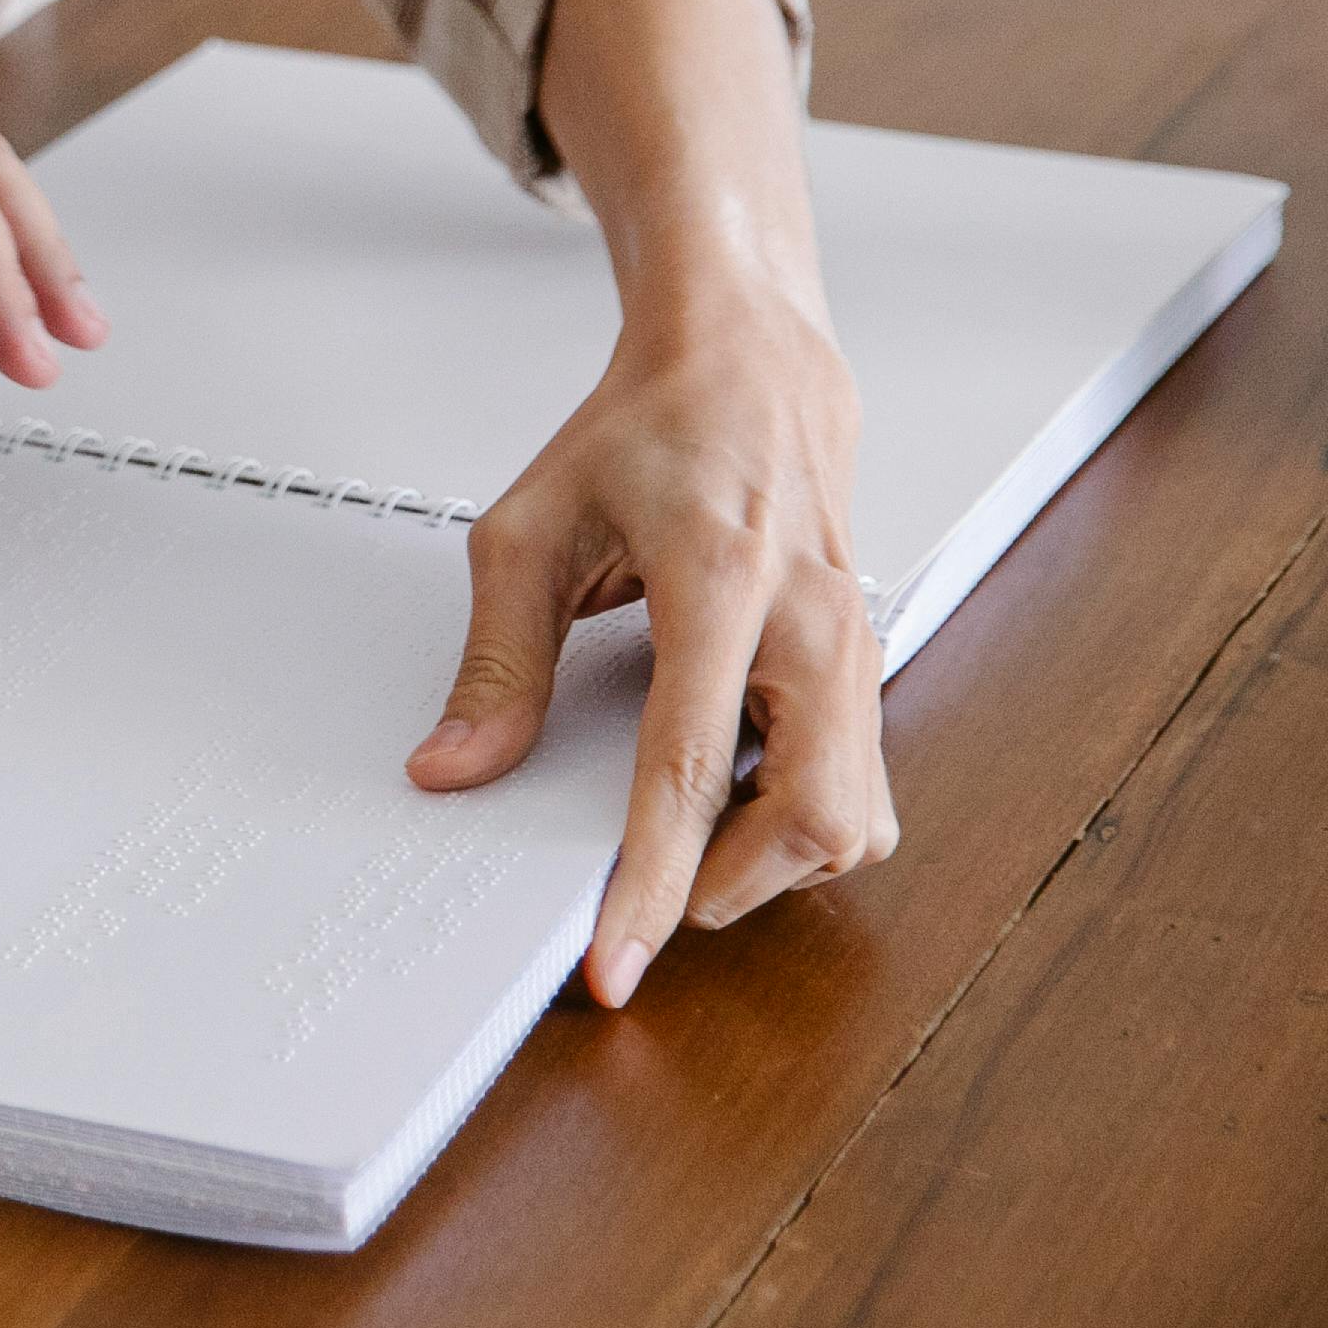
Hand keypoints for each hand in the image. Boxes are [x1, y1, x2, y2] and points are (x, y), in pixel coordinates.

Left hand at [410, 295, 889, 1004]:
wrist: (746, 367)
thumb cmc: (644, 433)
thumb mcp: (530, 528)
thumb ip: (497, 659)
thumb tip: (456, 768)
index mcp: (720, 579)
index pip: (685, 767)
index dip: (653, 881)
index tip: (616, 959)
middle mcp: (812, 622)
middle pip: (814, 821)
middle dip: (732, 887)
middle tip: (646, 886)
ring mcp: (857, 646)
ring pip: (857, 818)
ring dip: (772, 858)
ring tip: (685, 828)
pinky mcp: (870, 664)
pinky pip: (863, 783)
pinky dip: (800, 815)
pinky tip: (732, 783)